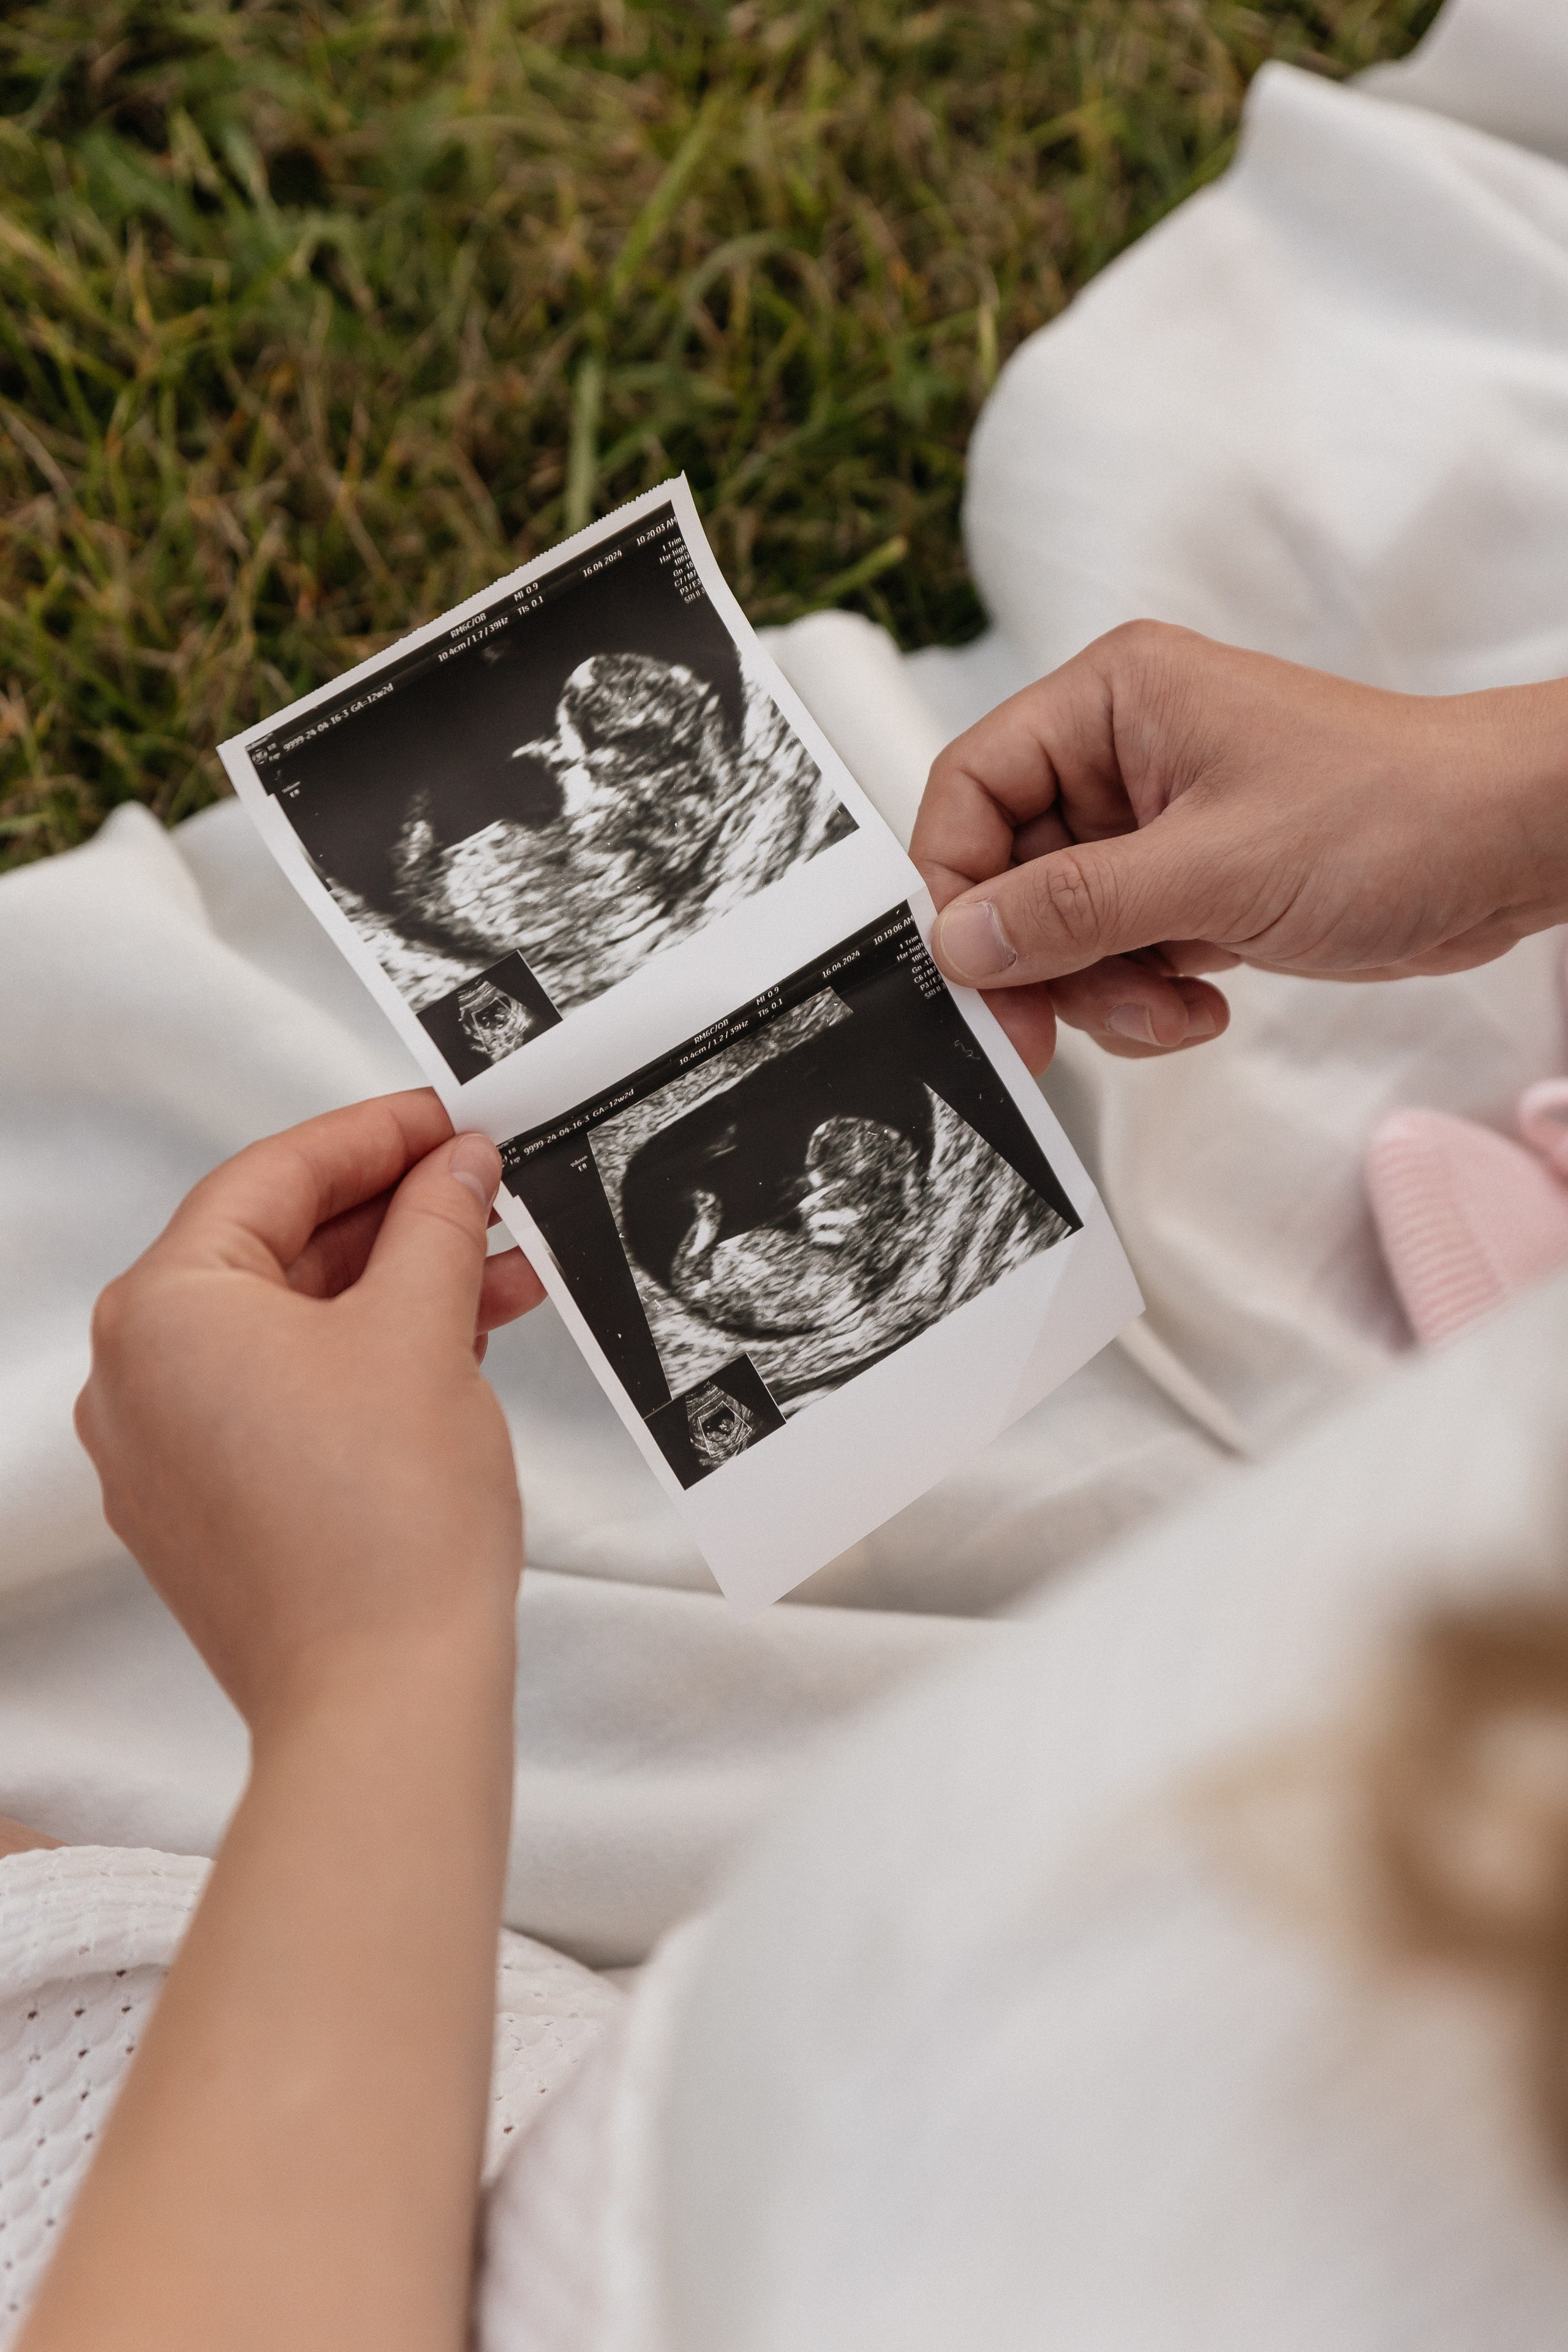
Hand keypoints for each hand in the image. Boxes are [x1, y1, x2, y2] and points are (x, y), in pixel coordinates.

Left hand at [74, 1090, 542, 1732]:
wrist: (381, 1699)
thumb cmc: (387, 1523)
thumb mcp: (425, 1330)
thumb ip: (437, 1223)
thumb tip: (455, 1164)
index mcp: (161, 1312)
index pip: (271, 1178)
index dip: (374, 1136)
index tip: (447, 1117)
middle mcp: (136, 1378)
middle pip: (273, 1252)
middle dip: (394, 1219)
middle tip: (486, 1187)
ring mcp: (164, 1453)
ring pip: (288, 1331)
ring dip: (394, 1293)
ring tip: (504, 1274)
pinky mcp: (210, 1512)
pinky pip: (284, 1399)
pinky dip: (365, 1363)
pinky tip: (457, 1346)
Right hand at [912, 621, 1567, 1072]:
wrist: (1506, 848)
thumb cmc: (1392, 812)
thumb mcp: (1212, 867)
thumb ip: (1074, 907)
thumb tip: (962, 941)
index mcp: (1111, 701)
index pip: (971, 787)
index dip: (955, 885)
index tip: (972, 972)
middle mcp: (1120, 755)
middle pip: (1009, 872)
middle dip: (1044, 960)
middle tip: (1059, 1027)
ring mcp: (1154, 823)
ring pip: (1060, 928)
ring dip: (1101, 991)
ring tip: (1173, 1008)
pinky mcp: (1189, 883)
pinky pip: (1115, 954)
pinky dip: (1142, 996)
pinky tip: (1201, 1003)